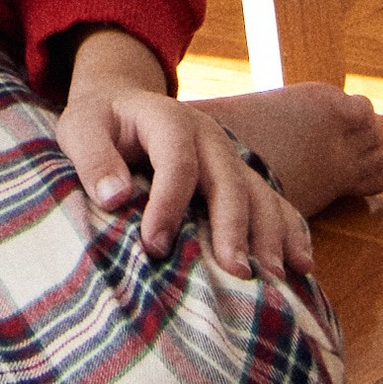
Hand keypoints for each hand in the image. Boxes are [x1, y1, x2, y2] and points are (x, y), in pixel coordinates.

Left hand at [55, 30, 312, 280]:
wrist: (123, 106)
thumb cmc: (99, 124)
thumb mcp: (80, 129)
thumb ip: (93, 159)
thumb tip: (113, 197)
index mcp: (169, 119)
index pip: (176, 161)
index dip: (168, 203)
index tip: (155, 246)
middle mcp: (208, 137)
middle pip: (228, 180)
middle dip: (233, 227)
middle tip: (235, 272)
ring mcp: (230, 158)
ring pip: (259, 193)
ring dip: (269, 234)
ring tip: (273, 277)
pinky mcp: (240, 178)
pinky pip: (276, 202)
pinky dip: (292, 231)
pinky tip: (302, 265)